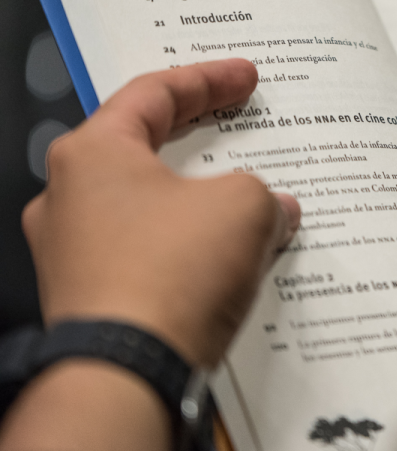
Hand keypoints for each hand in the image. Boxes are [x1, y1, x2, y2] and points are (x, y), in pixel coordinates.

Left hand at [22, 58, 299, 366]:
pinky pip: (145, 253)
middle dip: (202, 141)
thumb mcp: (244, 206)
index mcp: (92, 153)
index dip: (209, 79)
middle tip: (239, 127)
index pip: (153, 94)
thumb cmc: (169, 275)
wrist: (129, 373)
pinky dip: (186, 246)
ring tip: (248, 203)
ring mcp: (72, 251)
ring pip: (146, 206)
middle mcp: (68, 197)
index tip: (245, 78)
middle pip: (143, 149)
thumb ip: (262, 191)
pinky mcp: (88, 296)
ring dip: (197, 201)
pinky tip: (226, 257)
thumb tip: (275, 209)